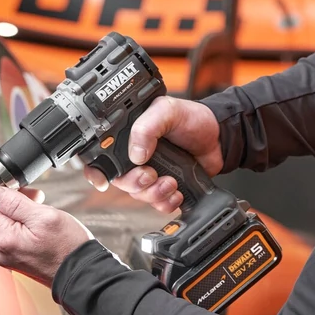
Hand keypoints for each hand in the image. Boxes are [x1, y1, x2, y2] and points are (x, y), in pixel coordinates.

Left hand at [0, 186, 91, 287]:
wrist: (81, 273)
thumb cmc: (68, 248)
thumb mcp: (44, 216)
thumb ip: (14, 203)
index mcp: (4, 239)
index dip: (3, 193)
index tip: (20, 190)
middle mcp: (1, 250)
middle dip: (13, 203)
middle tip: (36, 200)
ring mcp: (7, 256)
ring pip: (4, 223)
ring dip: (20, 213)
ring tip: (41, 214)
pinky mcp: (15, 258)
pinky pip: (13, 234)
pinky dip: (24, 226)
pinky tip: (39, 226)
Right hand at [82, 96, 221, 215]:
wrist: (219, 136)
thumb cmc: (192, 118)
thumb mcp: (166, 110)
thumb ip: (146, 127)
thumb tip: (136, 154)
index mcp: (128, 137)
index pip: (100, 157)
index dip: (95, 171)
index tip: (103, 181)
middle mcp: (134, 157)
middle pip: (120, 181)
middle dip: (135, 183)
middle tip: (151, 175)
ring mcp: (150, 173)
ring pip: (138, 195)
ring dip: (154, 193)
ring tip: (170, 182)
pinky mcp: (165, 187)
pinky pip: (156, 204)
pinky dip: (165, 202)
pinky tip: (176, 192)